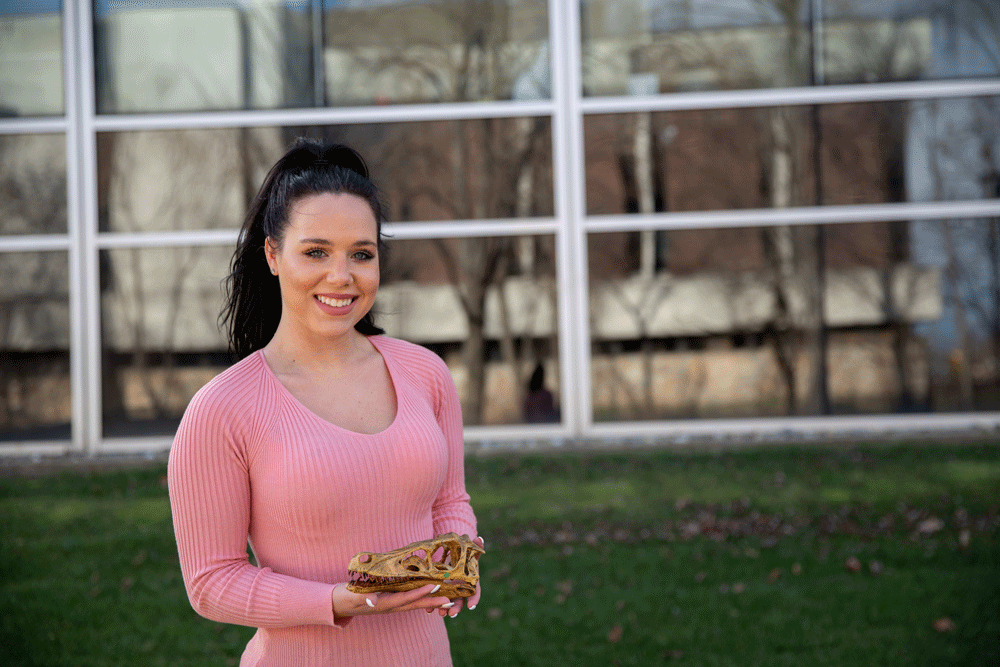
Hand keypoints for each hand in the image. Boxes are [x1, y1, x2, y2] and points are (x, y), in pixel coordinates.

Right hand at [332, 582, 450, 619]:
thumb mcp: (353, 597)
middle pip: (415, 604)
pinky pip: (408, 600)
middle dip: (432, 602)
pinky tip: (427, 595)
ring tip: (445, 600)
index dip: (420, 593)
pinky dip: (419, 598)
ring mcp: (390, 604)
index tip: (434, 588)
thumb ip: (364, 598)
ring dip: (429, 601)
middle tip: (450, 600)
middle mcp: (390, 606)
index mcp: (384, 604)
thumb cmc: (346, 598)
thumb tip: (374, 601)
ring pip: (413, 603)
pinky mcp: (389, 600)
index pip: (406, 598)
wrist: (338, 604)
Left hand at [433, 535, 484, 618]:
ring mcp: (451, 590)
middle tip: (451, 614)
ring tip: (439, 613)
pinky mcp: (441, 590)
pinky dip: (433, 604)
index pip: (474, 591)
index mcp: (470, 580)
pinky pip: (437, 599)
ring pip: (448, 602)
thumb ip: (475, 546)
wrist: (451, 553)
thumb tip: (480, 538)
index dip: (474, 599)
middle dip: (456, 607)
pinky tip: (428, 609)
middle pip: (460, 600)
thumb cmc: (463, 553)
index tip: (471, 606)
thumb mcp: (469, 550)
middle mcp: (461, 588)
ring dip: (444, 608)